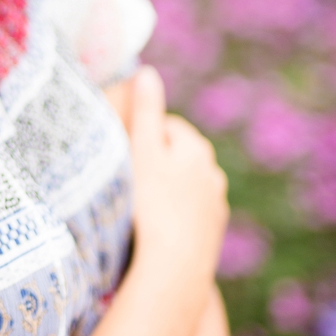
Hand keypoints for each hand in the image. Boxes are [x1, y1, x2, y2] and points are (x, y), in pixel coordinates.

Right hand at [122, 67, 227, 289]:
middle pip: (176, 155)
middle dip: (154, 161)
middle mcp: (212, 172)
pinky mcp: (211, 231)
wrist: (176, 264)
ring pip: (182, 184)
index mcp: (196, 148)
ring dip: (164, 187)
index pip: (166, 126)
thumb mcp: (142, 151)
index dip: (140, 135)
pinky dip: (173, 212)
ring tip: (138, 205)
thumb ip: (146, 111)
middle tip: (125, 178)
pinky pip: (187, 211)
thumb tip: (146, 72)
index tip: (120, 152)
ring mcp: (214, 204)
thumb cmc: (152, 203)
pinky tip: (154, 226)